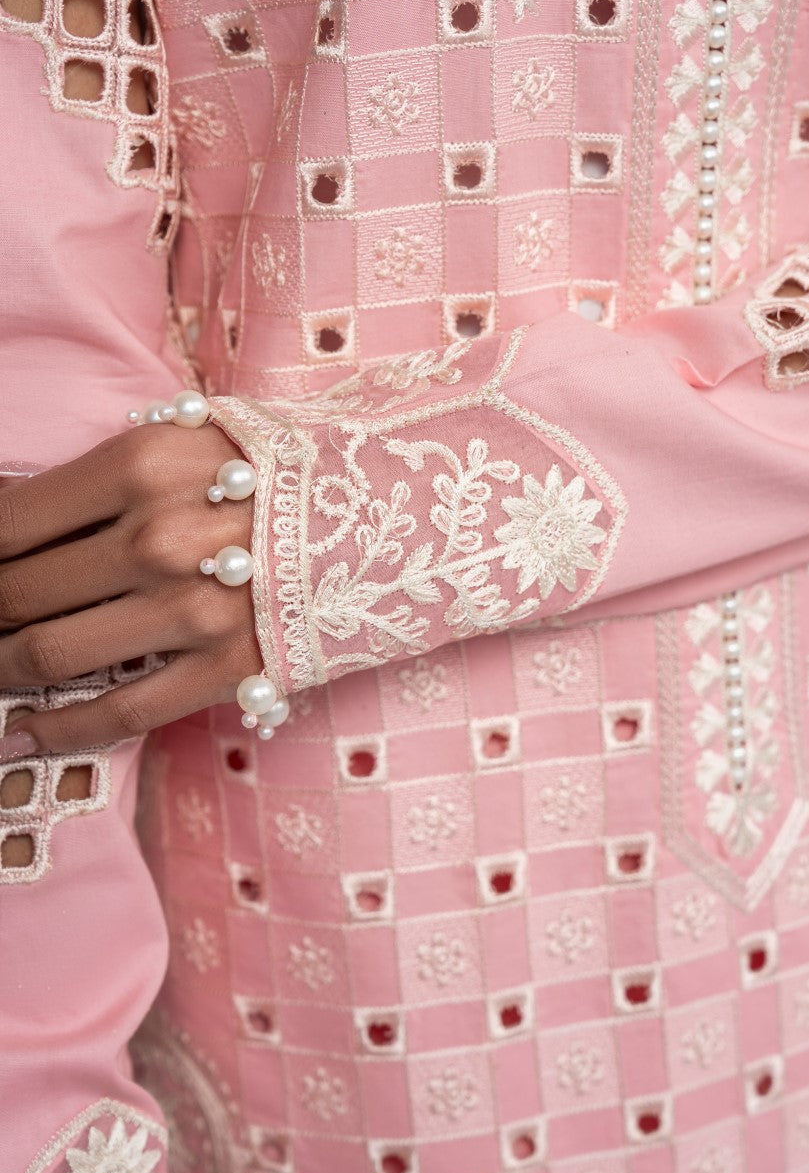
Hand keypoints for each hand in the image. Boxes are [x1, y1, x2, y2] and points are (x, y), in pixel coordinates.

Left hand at [0, 422, 262, 756]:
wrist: (404, 511)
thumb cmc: (289, 467)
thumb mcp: (193, 438)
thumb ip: (109, 472)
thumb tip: (14, 515)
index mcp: (142, 466)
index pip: (9, 522)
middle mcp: (157, 539)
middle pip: (18, 592)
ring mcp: (193, 611)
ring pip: (52, 656)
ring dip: (1, 668)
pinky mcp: (228, 670)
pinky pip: (118, 714)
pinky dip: (56, 731)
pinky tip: (21, 735)